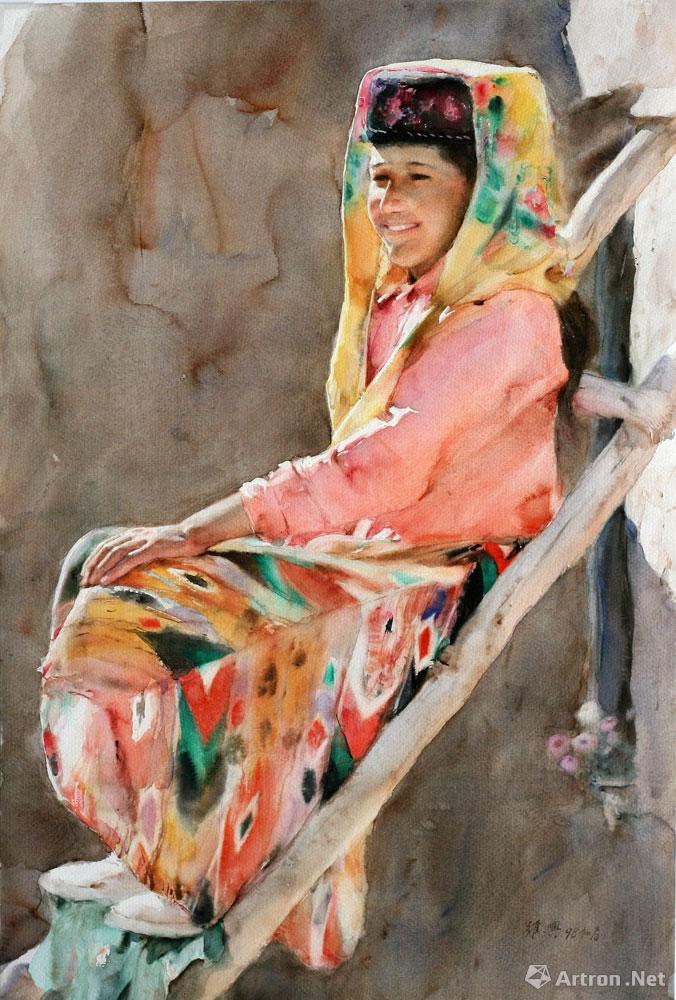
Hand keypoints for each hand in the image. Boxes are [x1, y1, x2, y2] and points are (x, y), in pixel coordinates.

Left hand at [81, 525, 202, 587]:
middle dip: (93, 566)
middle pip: (106, 549)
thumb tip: (131, 566)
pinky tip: (107, 580)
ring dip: (101, 569)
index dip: (94, 559)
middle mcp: (135, 535)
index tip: (86, 574)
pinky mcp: (152, 547)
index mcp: (133, 533)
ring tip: (92, 583)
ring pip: (114, 554)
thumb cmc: (177, 543)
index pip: (106, 545)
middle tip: (84, 583)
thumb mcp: (155, 545)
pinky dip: (116, 570)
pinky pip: (129, 560)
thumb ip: (142, 551)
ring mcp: (144, 540)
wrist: (195, 534)